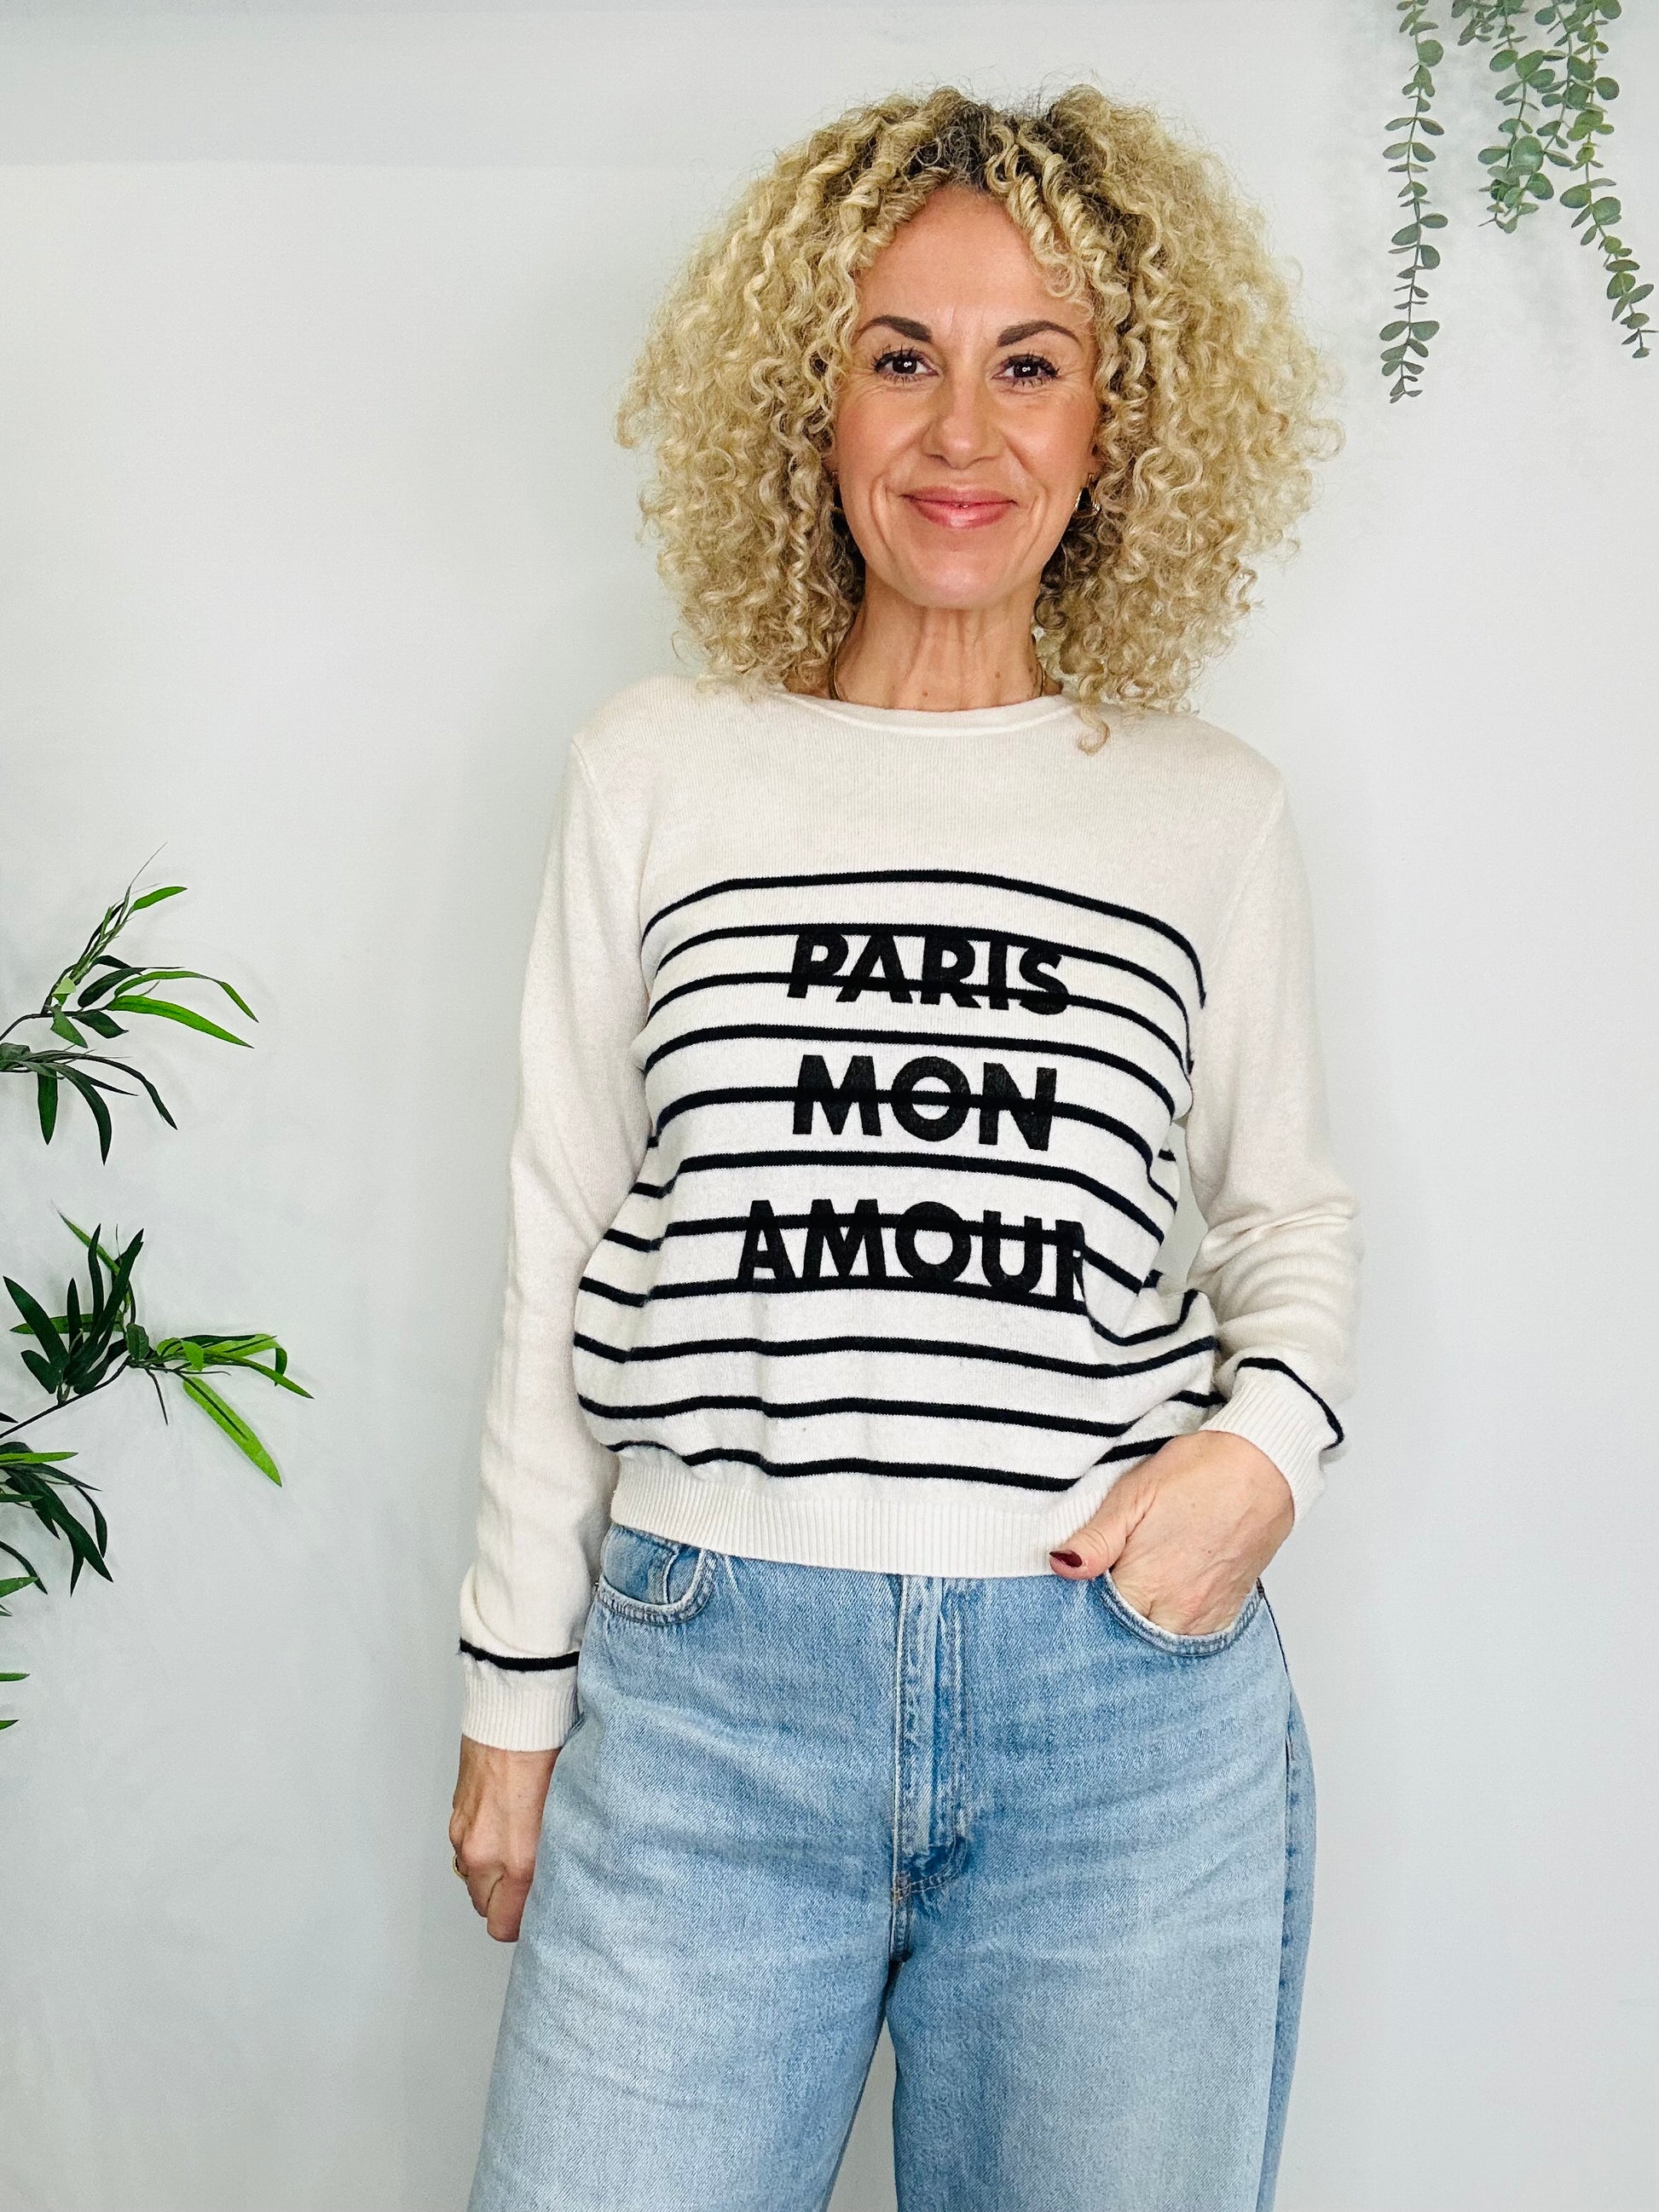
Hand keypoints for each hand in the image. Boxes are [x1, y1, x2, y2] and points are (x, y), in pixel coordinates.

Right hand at [450, 1736, 558, 1942]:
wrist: (516, 1712)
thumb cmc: (548, 1752)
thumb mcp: (567, 1814)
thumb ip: (556, 1856)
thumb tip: (559, 1880)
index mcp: (519, 1859)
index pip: (505, 1925)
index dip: (523, 1924)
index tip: (540, 1912)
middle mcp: (485, 1853)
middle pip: (486, 1909)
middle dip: (506, 1903)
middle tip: (531, 1884)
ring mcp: (465, 1835)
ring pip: (474, 1879)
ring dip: (492, 1876)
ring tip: (518, 1852)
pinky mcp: (456, 1815)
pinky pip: (465, 1851)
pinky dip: (481, 1849)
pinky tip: (504, 1827)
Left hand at [1048, 1431, 1293, 1634]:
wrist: (1263, 1467)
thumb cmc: (1199, 1473)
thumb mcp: (1134, 1495)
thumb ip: (1096, 1540)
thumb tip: (1062, 1565)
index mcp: (1146, 1583)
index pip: (1097, 1618)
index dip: (1083, 1601)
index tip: (1083, 1583)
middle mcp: (1177, 1610)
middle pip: (1128, 1636)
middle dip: (1111, 1619)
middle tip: (1108, 1584)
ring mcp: (1205, 1616)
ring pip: (1160, 1641)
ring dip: (1143, 1623)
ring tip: (1138, 1589)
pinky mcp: (1227, 1612)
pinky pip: (1192, 1638)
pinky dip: (1173, 1625)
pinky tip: (1165, 1600)